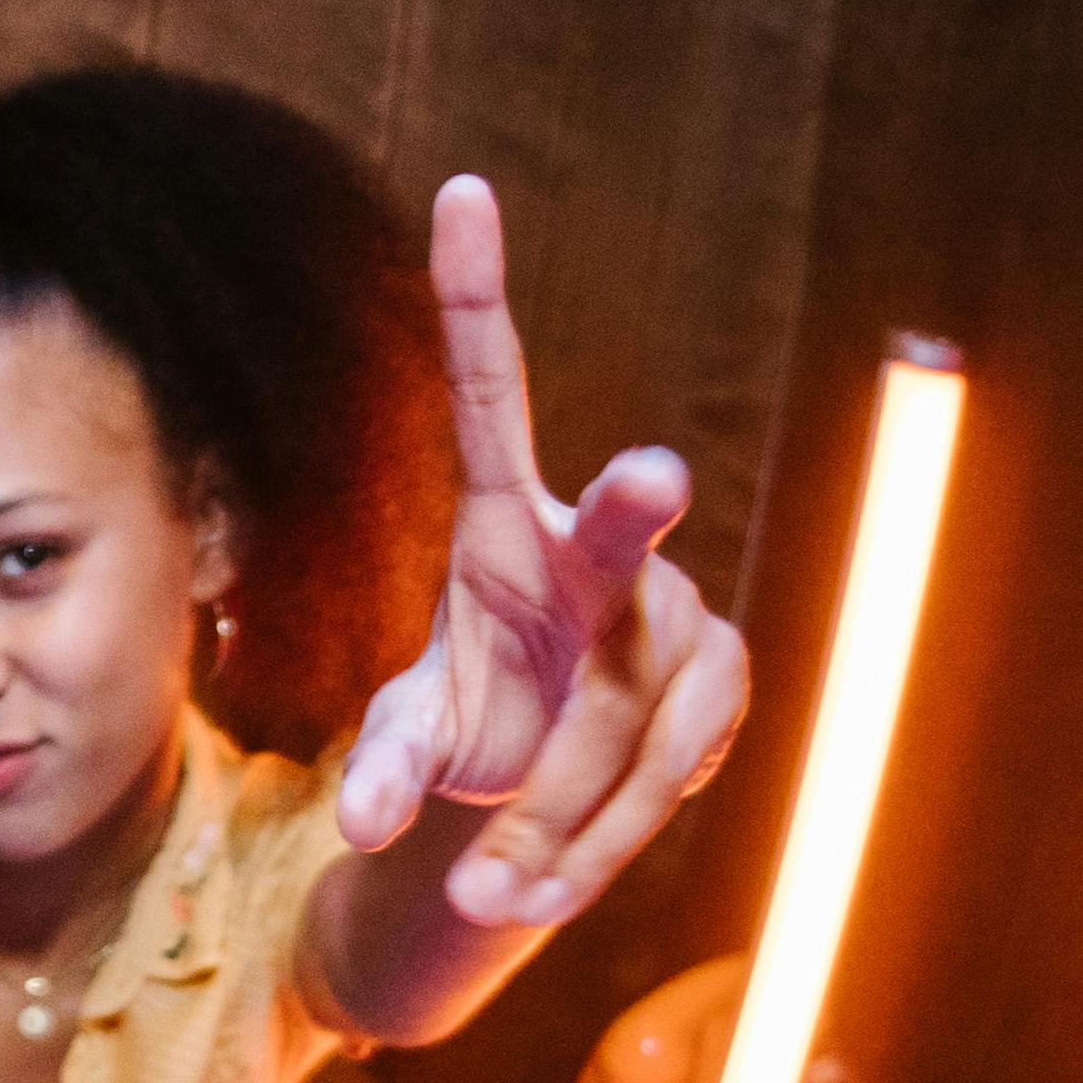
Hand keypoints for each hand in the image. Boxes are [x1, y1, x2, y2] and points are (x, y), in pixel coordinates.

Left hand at [332, 178, 754, 931]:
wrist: (548, 788)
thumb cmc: (473, 721)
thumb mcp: (414, 735)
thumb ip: (389, 766)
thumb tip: (362, 825)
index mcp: (507, 527)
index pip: (494, 395)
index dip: (477, 295)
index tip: (460, 191)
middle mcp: (603, 558)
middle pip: (618, 538)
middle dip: (632, 511)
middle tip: (650, 474)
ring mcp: (676, 621)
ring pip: (622, 726)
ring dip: (553, 820)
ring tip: (486, 891)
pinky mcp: (720, 694)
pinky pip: (656, 785)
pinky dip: (589, 851)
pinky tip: (536, 891)